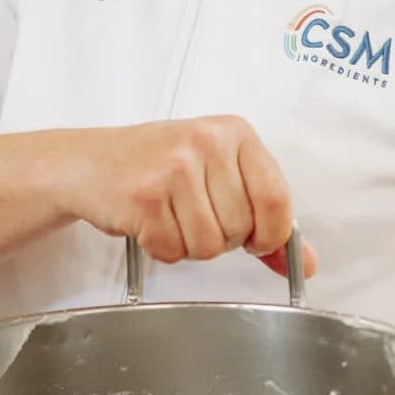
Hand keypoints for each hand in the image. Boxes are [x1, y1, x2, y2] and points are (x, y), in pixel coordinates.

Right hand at [53, 116, 315, 278]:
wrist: (88, 163)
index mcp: (235, 132)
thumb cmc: (157, 166)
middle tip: (194, 215)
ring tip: (171, 218)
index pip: (276, 198)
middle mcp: (206, 142)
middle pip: (241, 229)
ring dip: (189, 245)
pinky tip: (150, 223)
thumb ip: (266, 217)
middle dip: (221, 238)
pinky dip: (162, 249)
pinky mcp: (145, 196)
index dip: (270, 233)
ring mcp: (174, 167)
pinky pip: (174, 250)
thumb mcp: (219, 175)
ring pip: (209, 246)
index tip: (255, 240)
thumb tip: (305, 262)